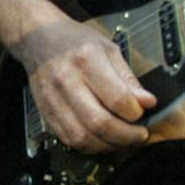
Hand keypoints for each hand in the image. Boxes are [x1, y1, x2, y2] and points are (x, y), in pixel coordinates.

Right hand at [10, 14, 155, 153]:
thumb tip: (147, 102)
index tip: (143, 112)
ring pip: (83, 137)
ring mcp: (53, 99)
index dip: (135, 112)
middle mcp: (67, 81)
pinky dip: (89, 145)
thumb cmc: (75, 40)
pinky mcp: (46, 112)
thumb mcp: (108, 49)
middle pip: (99, 122)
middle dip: (126, 135)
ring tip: (122, 139)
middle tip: (139, 135)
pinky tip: (102, 139)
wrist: (38, 38)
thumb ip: (128, 78)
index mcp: (87, 60)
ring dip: (108, 145)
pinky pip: (69, 139)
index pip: (117, 98)